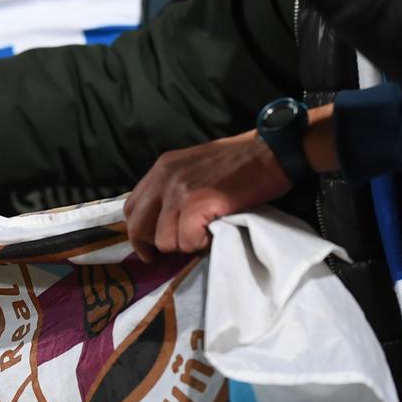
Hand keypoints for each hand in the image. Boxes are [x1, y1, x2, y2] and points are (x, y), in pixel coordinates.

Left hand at [124, 130, 292, 260]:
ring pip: (165, 241)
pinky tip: (216, 233)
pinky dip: (202, 244)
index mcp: (162, 168)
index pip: (132, 208)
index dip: (140, 232)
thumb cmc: (239, 163)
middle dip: (155, 246)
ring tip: (205, 234)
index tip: (152, 246)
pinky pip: (187, 241)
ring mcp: (180, 191)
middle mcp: (165, 178)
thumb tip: (163, 221)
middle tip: (177, 249)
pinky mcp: (198, 203)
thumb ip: (174, 188)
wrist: (269, 153)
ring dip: (185, 245)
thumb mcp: (194, 167)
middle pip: (138, 227)